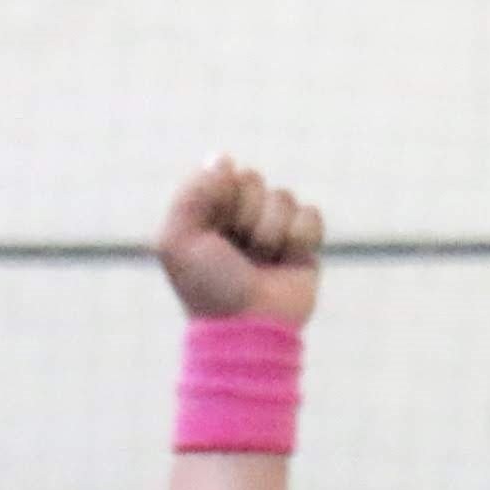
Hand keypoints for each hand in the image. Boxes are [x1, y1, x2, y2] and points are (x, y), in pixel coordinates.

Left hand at [160, 158, 324, 325]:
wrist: (249, 330)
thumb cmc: (210, 290)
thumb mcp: (178, 240)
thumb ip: (191, 192)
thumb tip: (224, 160)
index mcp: (211, 213)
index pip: (225, 173)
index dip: (221, 197)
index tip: (214, 231)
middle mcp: (242, 217)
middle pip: (254, 180)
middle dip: (246, 214)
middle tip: (239, 251)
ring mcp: (274, 230)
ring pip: (283, 197)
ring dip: (270, 232)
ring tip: (262, 263)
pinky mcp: (304, 245)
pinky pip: (310, 215)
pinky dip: (299, 237)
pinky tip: (287, 262)